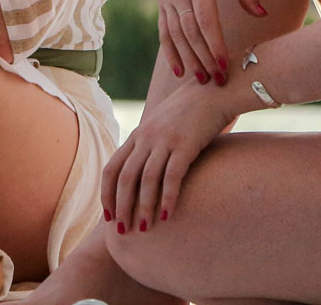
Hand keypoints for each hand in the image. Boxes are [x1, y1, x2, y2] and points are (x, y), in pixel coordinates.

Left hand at [103, 73, 234, 231]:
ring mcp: (165, 140)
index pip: (111, 167)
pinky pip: (172, 176)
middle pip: (125, 177)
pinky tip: (167, 215)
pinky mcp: (185, 144)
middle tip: (122, 231)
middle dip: (121, 206)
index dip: (107, 193)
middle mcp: (146, 137)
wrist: (214, 90)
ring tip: (143, 229)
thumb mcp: (163, 125)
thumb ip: (151, 144)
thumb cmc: (190, 112)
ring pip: (145, 179)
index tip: (108, 215)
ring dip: (143, 207)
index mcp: (138, 135)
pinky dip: (167, 197)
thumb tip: (145, 172)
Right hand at [155, 0, 264, 84]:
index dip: (215, 44)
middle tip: (220, 81)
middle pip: (190, 33)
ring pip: (176, 35)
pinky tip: (180, 69)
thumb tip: (263, 14)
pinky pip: (164, 31)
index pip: (206, 20)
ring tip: (203, 80)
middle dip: (205, 58)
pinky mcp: (162, 2)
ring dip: (190, 60)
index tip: (226, 64)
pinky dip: (171, 51)